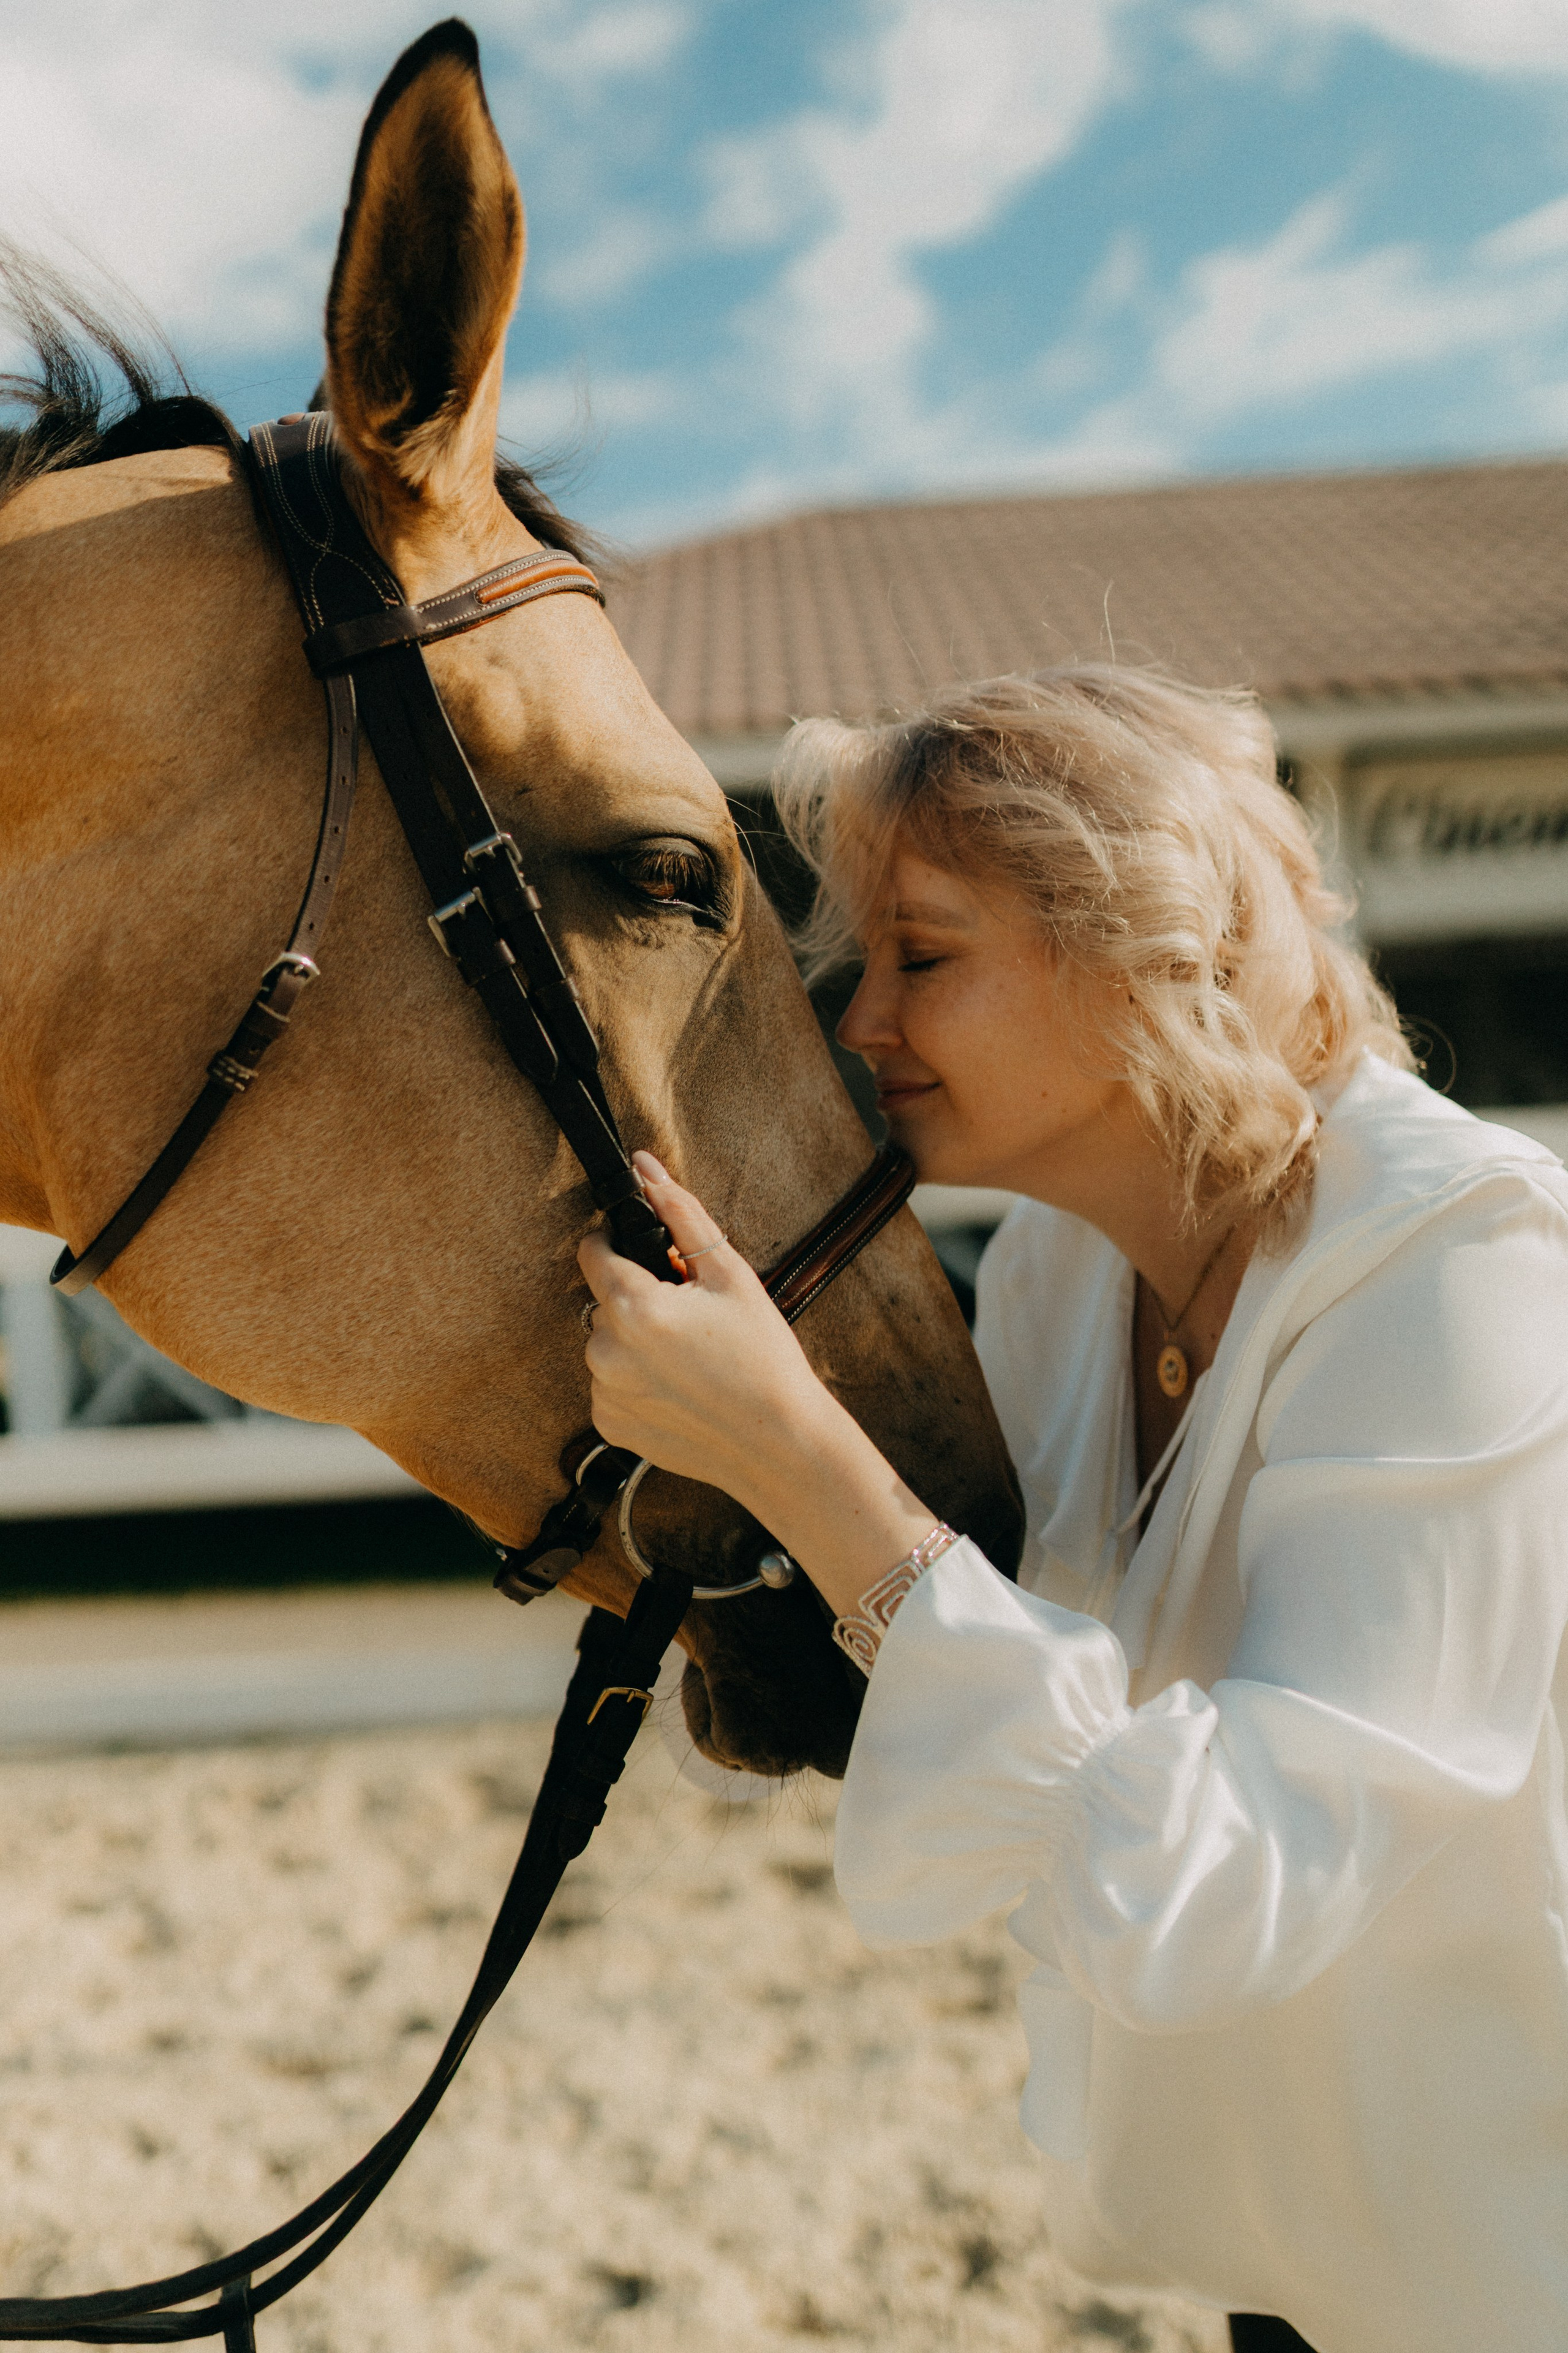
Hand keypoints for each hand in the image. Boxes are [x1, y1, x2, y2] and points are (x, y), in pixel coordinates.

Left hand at [577, 1154, 826, 1518]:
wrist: (780, 1443)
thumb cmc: (763, 1357)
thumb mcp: (729, 1273)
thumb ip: (680, 1214)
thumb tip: (644, 1168)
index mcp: (632, 1306)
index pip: (592, 1252)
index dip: (619, 1245)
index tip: (650, 1257)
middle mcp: (605, 1351)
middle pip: (603, 1301)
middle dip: (636, 1298)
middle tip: (689, 1316)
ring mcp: (604, 1392)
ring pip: (605, 1344)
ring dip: (634, 1341)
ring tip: (689, 1356)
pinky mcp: (610, 1425)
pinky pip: (609, 1385)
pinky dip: (635, 1381)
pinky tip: (679, 1388)